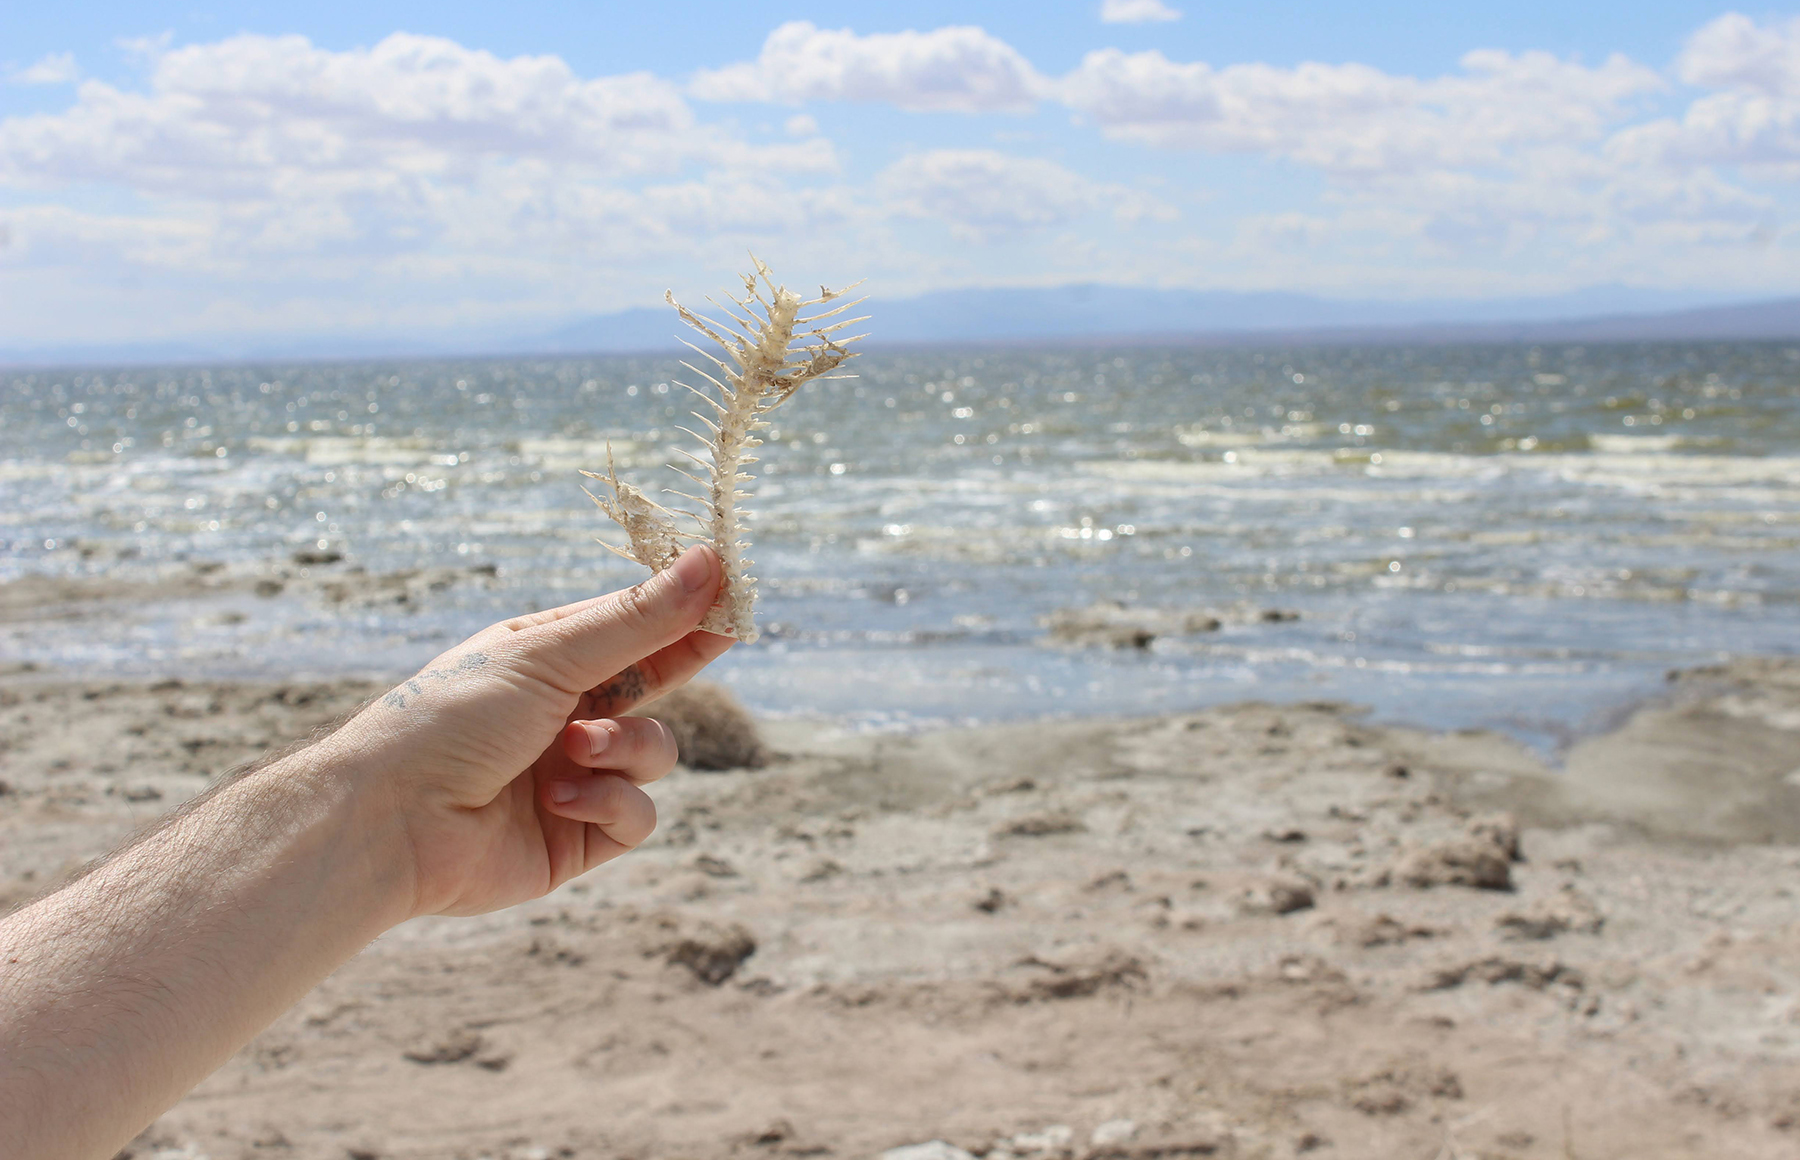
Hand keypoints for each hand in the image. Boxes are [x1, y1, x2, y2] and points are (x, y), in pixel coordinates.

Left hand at [330, 543, 731, 916]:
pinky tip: (559, 800)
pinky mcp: (576, 838)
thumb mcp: (551, 655)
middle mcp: (563, 714)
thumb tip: (710, 560)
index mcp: (546, 658)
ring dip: (626, 747)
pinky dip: (608, 803)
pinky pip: (636, 815)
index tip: (735, 590)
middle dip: (684, 661)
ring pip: (654, 752)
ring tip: (575, 748)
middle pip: (654, 683)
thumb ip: (639, 620)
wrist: (391, 822)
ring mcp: (573, 777)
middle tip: (727, 632)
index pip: (634, 626)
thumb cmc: (453, 719)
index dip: (686, 611)